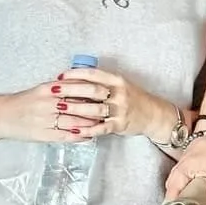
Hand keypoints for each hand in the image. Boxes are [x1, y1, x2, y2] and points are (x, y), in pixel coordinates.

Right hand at [0, 79, 103, 143]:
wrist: (1, 116)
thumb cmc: (25, 102)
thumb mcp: (42, 89)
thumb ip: (62, 87)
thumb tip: (86, 83)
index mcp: (48, 89)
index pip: (76, 88)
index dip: (94, 90)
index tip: (108, 90)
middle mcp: (47, 104)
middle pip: (78, 106)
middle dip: (97, 108)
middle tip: (111, 108)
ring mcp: (45, 120)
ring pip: (75, 122)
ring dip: (91, 124)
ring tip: (104, 123)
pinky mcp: (43, 135)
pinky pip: (66, 136)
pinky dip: (80, 137)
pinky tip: (90, 135)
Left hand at [53, 66, 169, 141]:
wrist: (153, 114)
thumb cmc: (133, 99)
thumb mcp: (120, 86)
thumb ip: (101, 83)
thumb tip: (75, 79)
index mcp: (117, 80)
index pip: (93, 74)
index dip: (75, 74)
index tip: (59, 76)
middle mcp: (119, 93)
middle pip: (91, 90)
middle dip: (70, 90)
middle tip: (52, 92)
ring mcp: (120, 109)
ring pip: (94, 109)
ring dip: (74, 109)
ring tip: (58, 110)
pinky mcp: (121, 124)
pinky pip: (101, 127)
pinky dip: (87, 129)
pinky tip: (74, 130)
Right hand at [165, 135, 205, 203]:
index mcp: (177, 178)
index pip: (171, 202)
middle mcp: (173, 179)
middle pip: (173, 201)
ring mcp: (177, 177)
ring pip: (177, 196)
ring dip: (185, 204)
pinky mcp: (182, 176)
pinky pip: (181, 190)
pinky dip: (188, 197)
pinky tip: (196, 202)